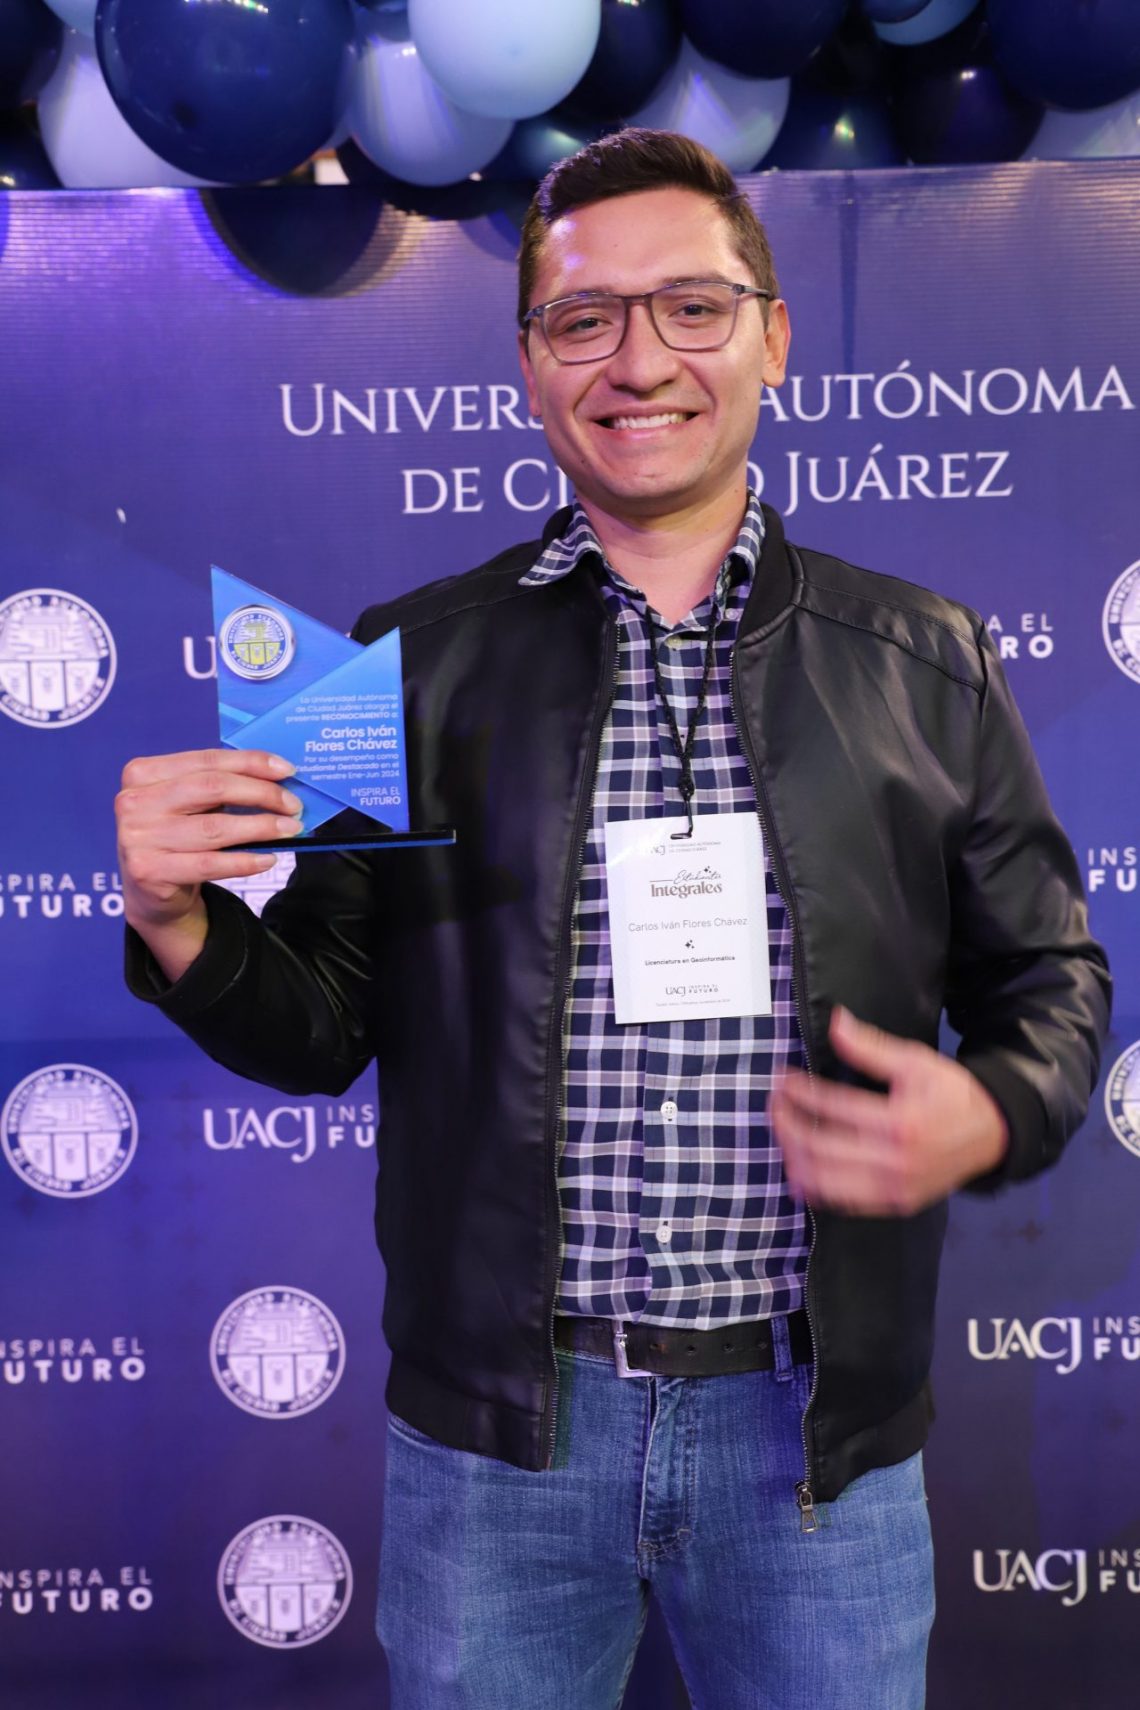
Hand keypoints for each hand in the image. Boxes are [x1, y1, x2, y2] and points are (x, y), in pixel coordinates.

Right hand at [116, 748, 301, 976]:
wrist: (149, 890)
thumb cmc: (177, 835)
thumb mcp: (188, 803)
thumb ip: (220, 785)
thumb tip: (278, 778)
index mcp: (143, 773)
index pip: (207, 760)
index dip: (251, 762)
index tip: (287, 770)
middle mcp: (134, 802)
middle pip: (212, 788)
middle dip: (261, 794)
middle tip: (294, 805)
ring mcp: (137, 837)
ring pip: (215, 828)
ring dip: (261, 827)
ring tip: (290, 829)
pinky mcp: (148, 871)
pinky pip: (210, 864)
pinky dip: (244, 861)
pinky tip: (268, 858)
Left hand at [770, 1006, 1008, 1216]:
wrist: (991, 1136)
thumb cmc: (951, 1094)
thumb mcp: (917, 1062)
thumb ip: (872, 1047)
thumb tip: (836, 1022)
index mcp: (899, 1122)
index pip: (834, 1107)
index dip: (800, 1092)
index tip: (781, 1079)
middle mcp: (894, 1161)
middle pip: (820, 1147)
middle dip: (787, 1124)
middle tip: (774, 1104)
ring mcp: (894, 1188)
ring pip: (825, 1180)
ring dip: (794, 1157)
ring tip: (782, 1133)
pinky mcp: (895, 1204)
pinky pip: (845, 1202)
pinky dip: (815, 1188)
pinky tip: (798, 1170)